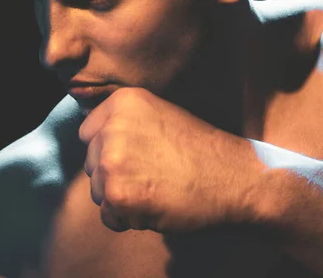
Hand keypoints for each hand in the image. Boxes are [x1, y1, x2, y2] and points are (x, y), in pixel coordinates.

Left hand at [79, 88, 262, 232]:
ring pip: (97, 191)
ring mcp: (113, 160)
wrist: (234, 179)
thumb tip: (93, 138)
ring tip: (155, 191)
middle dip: (113, 177)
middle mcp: (112, 127)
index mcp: (122, 102)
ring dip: (121, 200)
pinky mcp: (118, 193)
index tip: (134, 158)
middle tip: (151, 177)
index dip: (108, 151)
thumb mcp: (159, 115)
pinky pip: (108, 216)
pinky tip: (154, 207)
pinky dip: (128, 220)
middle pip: (90, 164)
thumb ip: (124, 123)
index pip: (88, 134)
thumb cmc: (201, 152)